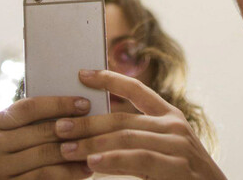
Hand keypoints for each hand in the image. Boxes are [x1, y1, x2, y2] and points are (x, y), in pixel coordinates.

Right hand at [0, 96, 91, 179]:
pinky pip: (45, 177)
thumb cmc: (7, 158)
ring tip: (97, 148)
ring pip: (46, 156)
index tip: (84, 103)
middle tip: (99, 126)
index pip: (29, 107)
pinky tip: (85, 169)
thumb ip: (32, 123)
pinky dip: (69, 173)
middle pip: (41, 132)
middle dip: (74, 128)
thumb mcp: (10, 137)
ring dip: (76, 152)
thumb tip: (75, 105)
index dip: (59, 104)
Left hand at [55, 70, 225, 179]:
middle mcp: (175, 126)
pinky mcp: (178, 167)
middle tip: (60, 126)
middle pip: (122, 118)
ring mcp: (178, 145)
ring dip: (93, 142)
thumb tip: (95, 133)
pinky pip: (140, 158)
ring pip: (127, 137)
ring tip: (67, 148)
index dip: (108, 79)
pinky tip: (93, 162)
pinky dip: (113, 160)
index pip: (136, 89)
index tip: (81, 74)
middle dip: (88, 122)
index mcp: (170, 116)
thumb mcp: (162, 150)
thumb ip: (136, 137)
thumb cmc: (182, 178)